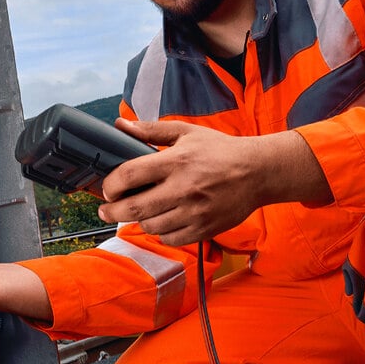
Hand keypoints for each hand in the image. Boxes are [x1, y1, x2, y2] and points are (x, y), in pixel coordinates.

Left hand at [97, 119, 330, 245]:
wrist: (258, 172)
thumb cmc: (220, 150)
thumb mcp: (186, 132)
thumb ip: (151, 130)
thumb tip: (121, 124)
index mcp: (176, 161)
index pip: (130, 175)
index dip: (111, 185)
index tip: (106, 188)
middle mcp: (183, 189)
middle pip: (134, 208)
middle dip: (112, 211)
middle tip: (105, 210)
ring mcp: (194, 212)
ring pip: (151, 226)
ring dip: (138, 220)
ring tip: (138, 212)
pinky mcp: (204, 229)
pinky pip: (171, 239)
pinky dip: (161, 233)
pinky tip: (161, 222)